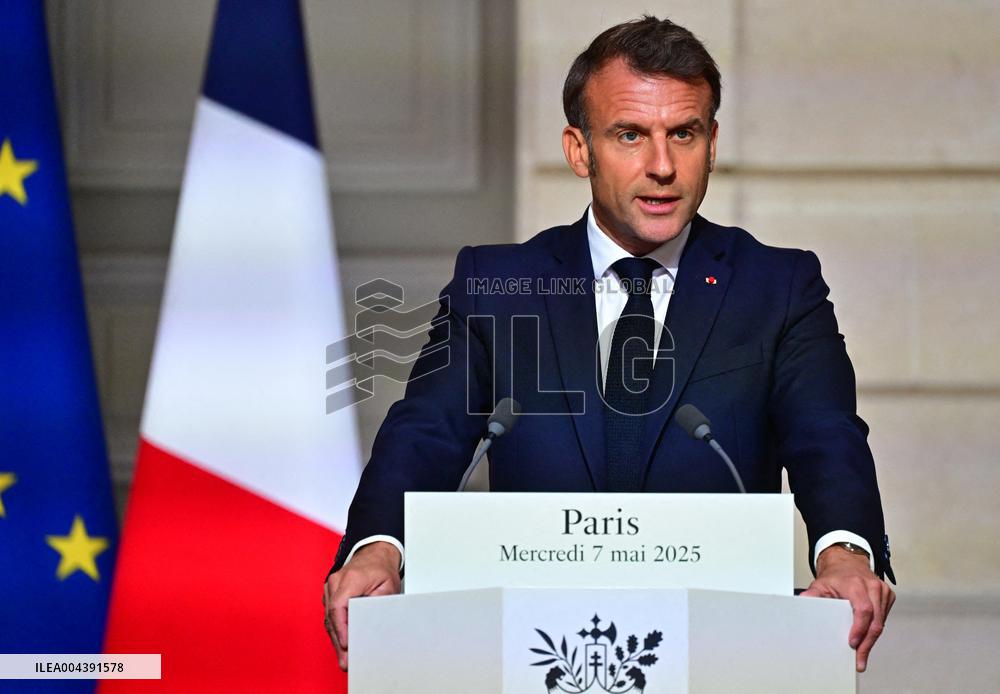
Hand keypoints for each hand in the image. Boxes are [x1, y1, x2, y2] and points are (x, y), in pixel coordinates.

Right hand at [323, 541, 401, 670]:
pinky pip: (330, 614)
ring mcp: (330, 587)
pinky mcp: (330, 593)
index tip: (346, 645)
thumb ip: (377, 605)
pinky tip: (342, 644)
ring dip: (336, 638)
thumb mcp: (387, 587)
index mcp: (350, 578)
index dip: (341, 629)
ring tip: (344, 658)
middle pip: (332, 617)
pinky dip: (336, 629)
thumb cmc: (382, 569)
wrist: (375, 553)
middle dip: (338, 641)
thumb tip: (370, 626)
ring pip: (329, 618)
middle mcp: (336, 582)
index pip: (338, 607)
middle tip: (345, 661)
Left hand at [800, 544, 894, 672]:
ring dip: (871, 640)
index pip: (863, 610)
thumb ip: (812, 595)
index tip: (853, 643)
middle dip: (867, 643)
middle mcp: (872, 587)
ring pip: (880, 622)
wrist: (848, 562)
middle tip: (859, 660)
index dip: (859, 629)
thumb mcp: (820, 583)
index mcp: (856, 584)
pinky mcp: (888, 596)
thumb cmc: (836, 575)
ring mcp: (882, 591)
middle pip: (875, 621)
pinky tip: (867, 639)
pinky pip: (883, 618)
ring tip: (862, 655)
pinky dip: (875, 630)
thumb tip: (803, 601)